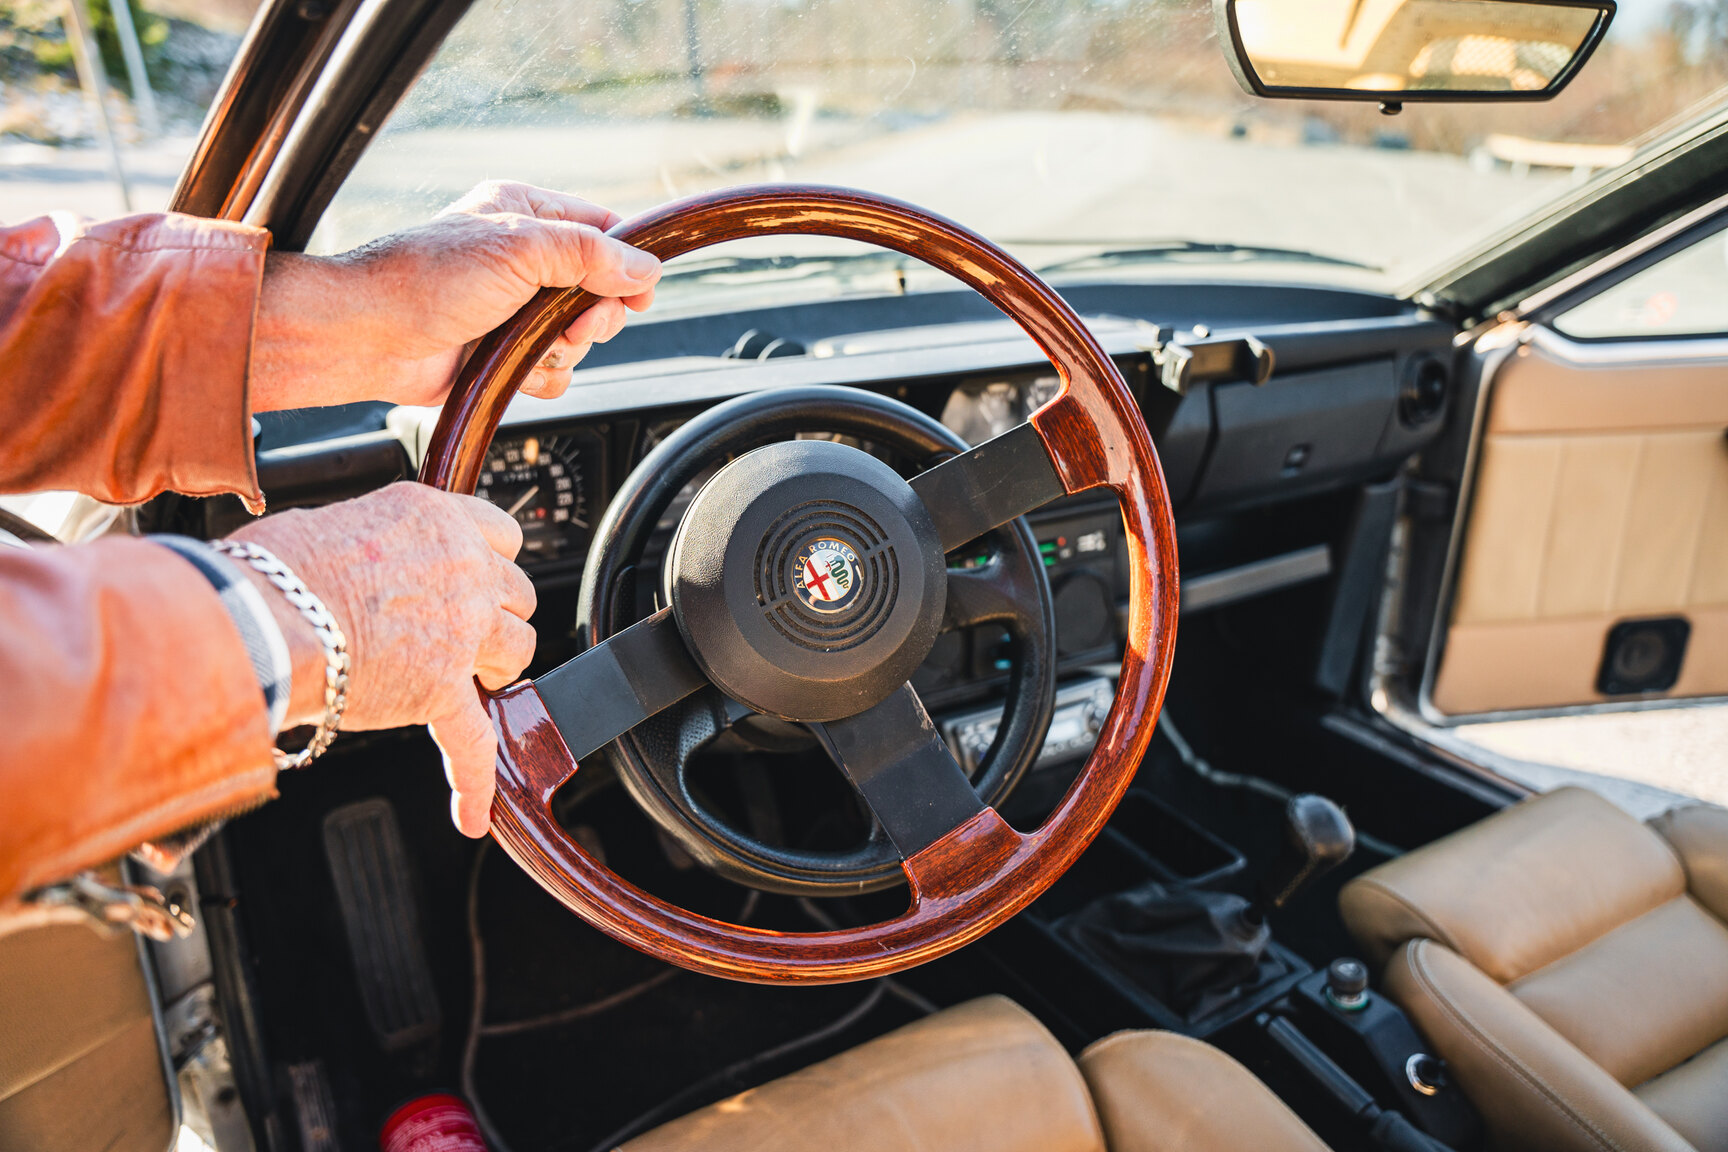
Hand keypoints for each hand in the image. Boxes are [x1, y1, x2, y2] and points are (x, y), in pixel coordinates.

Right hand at [227, 482, 534, 836]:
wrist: (260, 612)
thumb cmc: (276, 568)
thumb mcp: (343, 520)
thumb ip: (382, 542)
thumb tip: (366, 560)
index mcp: (439, 519)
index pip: (502, 535)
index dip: (491, 561)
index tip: (478, 576)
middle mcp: (463, 568)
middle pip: (516, 594)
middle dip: (494, 614)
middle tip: (465, 633)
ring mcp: (460, 631)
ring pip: (518, 650)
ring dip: (499, 667)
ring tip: (474, 683)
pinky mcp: (441, 690)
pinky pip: (472, 743)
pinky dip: (474, 780)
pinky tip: (475, 814)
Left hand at [251, 181, 659, 411]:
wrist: (369, 337)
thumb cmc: (428, 279)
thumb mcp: (519, 248)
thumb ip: (589, 254)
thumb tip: (645, 269)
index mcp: (525, 214)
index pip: (602, 231)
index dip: (628, 263)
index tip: (640, 292)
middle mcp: (524, 259)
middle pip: (601, 290)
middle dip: (594, 316)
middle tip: (575, 326)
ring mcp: (516, 308)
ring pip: (581, 337)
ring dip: (564, 349)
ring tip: (529, 346)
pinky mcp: (507, 352)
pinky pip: (556, 371)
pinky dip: (542, 376)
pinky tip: (514, 368)